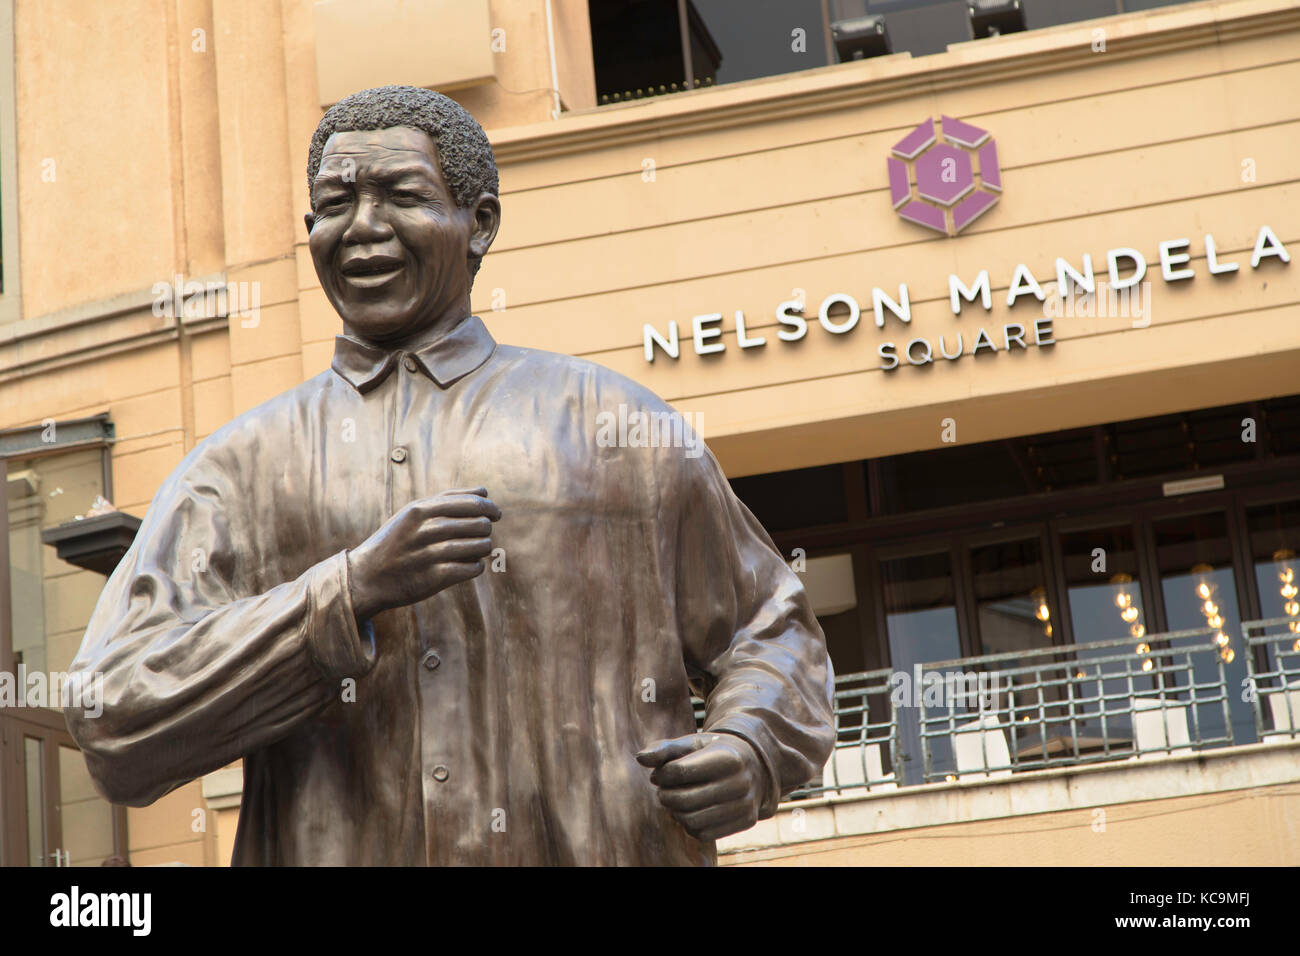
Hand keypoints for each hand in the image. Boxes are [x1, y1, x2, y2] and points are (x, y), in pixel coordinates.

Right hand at [346, 487, 500, 620]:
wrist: (367, 577)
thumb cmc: (396, 541)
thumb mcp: (412, 513)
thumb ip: (447, 500)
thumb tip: (485, 492)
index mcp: (421, 509)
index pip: (473, 502)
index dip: (490, 508)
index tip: (496, 514)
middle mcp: (427, 530)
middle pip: (481, 524)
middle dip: (486, 528)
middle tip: (481, 533)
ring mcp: (431, 554)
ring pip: (482, 546)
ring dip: (483, 548)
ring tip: (473, 550)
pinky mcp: (436, 578)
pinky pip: (474, 568)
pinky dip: (476, 566)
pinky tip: (466, 565)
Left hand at [636, 733, 768, 840]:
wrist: (755, 766)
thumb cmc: (715, 752)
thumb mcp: (693, 743)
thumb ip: (665, 749)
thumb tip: (640, 758)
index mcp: (727, 757)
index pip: (679, 771)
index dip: (661, 774)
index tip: (660, 773)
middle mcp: (740, 782)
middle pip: (684, 799)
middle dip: (665, 795)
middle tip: (663, 790)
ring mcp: (745, 804)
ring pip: (692, 820)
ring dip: (675, 812)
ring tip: (675, 800)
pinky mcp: (745, 822)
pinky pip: (704, 833)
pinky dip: (690, 824)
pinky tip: (691, 811)